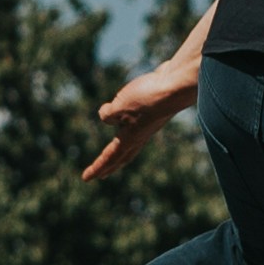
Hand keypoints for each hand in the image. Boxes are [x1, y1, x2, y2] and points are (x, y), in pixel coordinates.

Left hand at [75, 50, 198, 184]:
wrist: (178, 86)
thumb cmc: (149, 98)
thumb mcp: (120, 106)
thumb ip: (109, 114)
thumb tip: (106, 115)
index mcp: (129, 138)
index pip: (109, 157)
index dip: (97, 168)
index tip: (85, 178)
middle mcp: (140, 135)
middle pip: (123, 156)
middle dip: (111, 166)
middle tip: (101, 175)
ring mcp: (149, 124)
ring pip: (132, 142)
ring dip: (121, 151)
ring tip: (114, 153)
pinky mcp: (153, 111)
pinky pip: (137, 123)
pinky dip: (128, 126)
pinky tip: (127, 118)